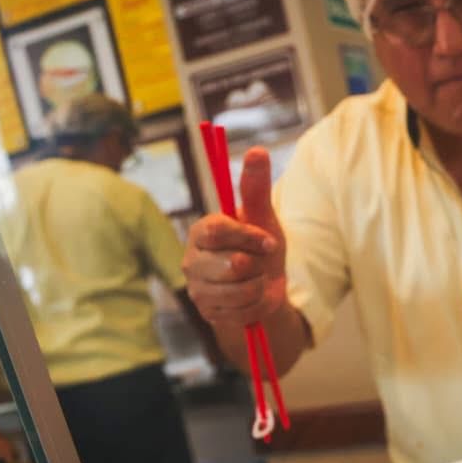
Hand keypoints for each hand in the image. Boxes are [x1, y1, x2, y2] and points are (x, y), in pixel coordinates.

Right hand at [182, 148, 285, 325]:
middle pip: (232, 265)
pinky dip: (257, 305)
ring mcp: (197, 289)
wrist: (266, 286)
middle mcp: (192, 260)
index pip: (219, 231)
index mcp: (202, 231)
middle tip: (260, 261)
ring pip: (239, 291)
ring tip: (257, 279)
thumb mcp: (263, 216)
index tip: (269, 241)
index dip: (249, 237)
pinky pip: (242, 312)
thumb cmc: (261, 246)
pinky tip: (253, 297)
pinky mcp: (207, 313)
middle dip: (259, 265)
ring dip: (260, 285)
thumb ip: (256, 187)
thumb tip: (257, 149)